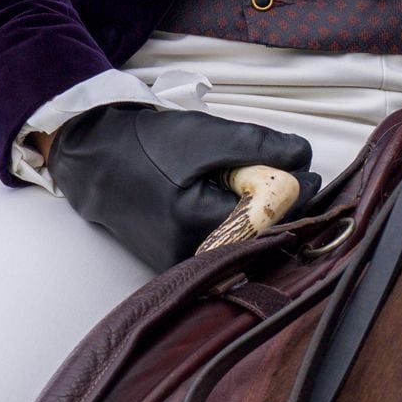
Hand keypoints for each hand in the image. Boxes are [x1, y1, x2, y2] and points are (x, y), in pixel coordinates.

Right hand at [44, 105, 319, 272]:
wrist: (96, 161)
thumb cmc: (148, 145)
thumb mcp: (206, 134)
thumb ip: (261, 146)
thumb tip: (305, 159)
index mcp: (197, 221)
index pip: (273, 215)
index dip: (295, 191)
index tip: (300, 170)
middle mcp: (191, 255)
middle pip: (263, 234)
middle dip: (273, 202)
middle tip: (263, 173)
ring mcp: (183, 266)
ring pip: (246, 242)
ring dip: (254, 214)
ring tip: (230, 185)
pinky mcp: (178, 267)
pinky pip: (225, 249)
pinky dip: (233, 224)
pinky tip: (216, 201)